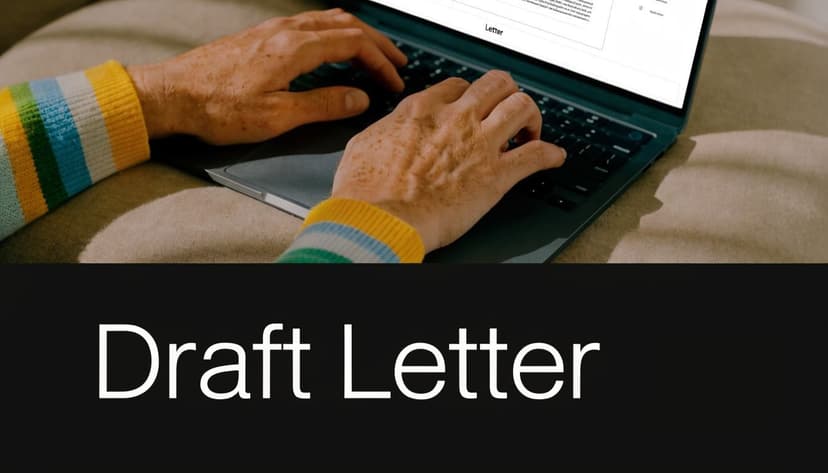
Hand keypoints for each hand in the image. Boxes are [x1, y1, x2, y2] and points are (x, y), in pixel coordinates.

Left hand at [127, 8, 406, 144]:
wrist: (172, 95)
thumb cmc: (217, 108)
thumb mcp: (276, 116)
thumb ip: (322, 105)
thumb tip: (357, 98)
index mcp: (295, 48)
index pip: (353, 45)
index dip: (380, 62)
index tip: (393, 81)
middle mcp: (285, 32)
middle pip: (346, 24)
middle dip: (376, 42)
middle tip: (396, 60)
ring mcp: (271, 30)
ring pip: (327, 19)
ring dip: (355, 34)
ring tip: (372, 51)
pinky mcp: (260, 37)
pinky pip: (309, 24)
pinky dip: (333, 32)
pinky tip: (331, 47)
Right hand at [332, 71, 566, 252]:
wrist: (380, 219)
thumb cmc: (366, 192)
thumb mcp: (365, 145)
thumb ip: (387, 131)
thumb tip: (389, 131)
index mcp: (422, 110)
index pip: (457, 87)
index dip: (468, 97)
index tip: (470, 108)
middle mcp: (456, 119)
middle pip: (496, 84)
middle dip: (505, 94)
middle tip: (504, 110)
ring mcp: (479, 144)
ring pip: (521, 107)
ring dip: (530, 116)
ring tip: (530, 130)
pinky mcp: (496, 175)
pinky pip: (537, 155)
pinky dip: (551, 154)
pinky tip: (554, 157)